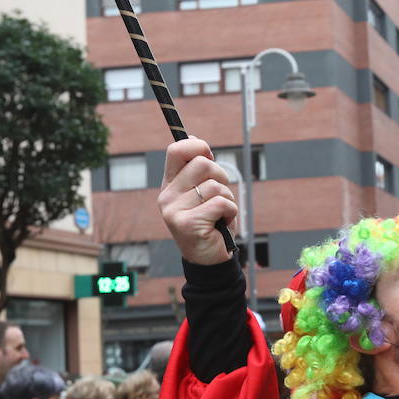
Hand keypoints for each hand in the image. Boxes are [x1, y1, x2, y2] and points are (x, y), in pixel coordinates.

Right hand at [159, 138, 239, 265]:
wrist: (209, 259)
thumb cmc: (210, 222)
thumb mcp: (202, 194)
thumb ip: (198, 171)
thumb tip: (195, 139)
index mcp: (170, 184)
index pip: (176, 150)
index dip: (198, 147)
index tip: (209, 155)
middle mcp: (167, 196)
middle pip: (203, 164)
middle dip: (221, 177)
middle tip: (219, 197)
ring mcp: (175, 210)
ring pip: (215, 186)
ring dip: (228, 199)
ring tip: (220, 214)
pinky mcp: (188, 224)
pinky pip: (222, 203)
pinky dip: (231, 212)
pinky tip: (221, 223)